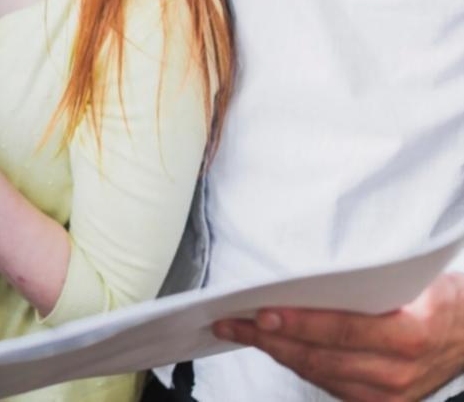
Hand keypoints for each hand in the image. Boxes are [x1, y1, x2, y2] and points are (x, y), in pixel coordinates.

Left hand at [214, 272, 463, 401]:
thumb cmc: (439, 302)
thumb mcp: (413, 284)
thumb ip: (367, 287)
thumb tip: (306, 282)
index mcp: (410, 335)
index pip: (343, 330)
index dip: (299, 323)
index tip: (263, 312)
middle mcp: (398, 372)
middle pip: (321, 357)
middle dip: (271, 339)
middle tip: (232, 322)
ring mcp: (389, 396)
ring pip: (319, 374)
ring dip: (276, 352)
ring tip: (241, 331)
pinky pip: (329, 385)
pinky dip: (298, 364)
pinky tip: (274, 347)